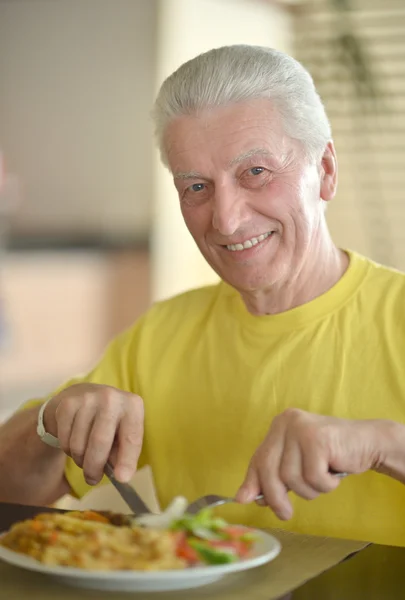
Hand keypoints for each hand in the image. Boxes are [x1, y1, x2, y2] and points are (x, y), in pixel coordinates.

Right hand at [43, 383, 143, 485]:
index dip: (127, 460)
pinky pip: (65, 440)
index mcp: (132, 405)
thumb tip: (121, 476)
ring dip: (80, 460)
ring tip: (85, 456)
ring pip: (79, 444)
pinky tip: (74, 442)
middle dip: (94, 467)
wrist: (82, 395)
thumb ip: (123, 453)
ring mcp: (87, 398)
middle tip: (93, 479)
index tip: (122, 478)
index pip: (131, 437)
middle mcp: (111, 398)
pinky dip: (68, 450)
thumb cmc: (109, 421)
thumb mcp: (122, 432)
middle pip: (100, 441)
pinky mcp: (67, 404)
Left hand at [236, 408, 390, 519]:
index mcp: (279, 426)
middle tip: (285, 514)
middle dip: (275, 497)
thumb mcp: (297, 464)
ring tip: (323, 478)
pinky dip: (325, 485)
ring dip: (310, 489)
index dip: (252, 482)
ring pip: (292, 477)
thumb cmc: (330, 456)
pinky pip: (313, 478)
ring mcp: (302, 428)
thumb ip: (273, 476)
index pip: (258, 458)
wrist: (366, 442)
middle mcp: (286, 422)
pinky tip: (334, 474)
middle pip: (269, 469)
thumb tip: (242, 498)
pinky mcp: (318, 438)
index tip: (244, 500)